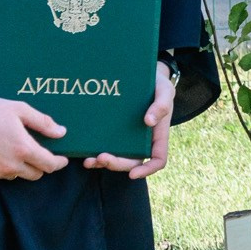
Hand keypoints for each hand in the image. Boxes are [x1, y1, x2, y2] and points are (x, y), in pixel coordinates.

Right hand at [0, 97, 68, 181]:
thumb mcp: (19, 109)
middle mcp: (11, 165)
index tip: (62, 160)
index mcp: (23, 149)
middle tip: (39, 154)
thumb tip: (61, 132)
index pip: (49, 165)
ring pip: (17, 176)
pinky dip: (3, 168)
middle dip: (41, 166)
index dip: (59, 163)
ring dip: (21, 167)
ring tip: (15, 151)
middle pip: (35, 174)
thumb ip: (42, 122)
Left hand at [85, 63, 175, 179]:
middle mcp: (143, 140)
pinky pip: (108, 147)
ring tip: (89, 160)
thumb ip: (161, 105)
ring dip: (104, 163)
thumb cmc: (158, 84)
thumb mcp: (165, 91)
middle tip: (102, 158)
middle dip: (117, 164)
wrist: (146, 75)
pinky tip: (85, 154)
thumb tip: (148, 121)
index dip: (147, 170)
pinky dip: (96, 154)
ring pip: (119, 158)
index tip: (133, 174)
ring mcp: (129, 138)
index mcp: (158, 135)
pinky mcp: (116, 131)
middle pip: (133, 162)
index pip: (157, 160)